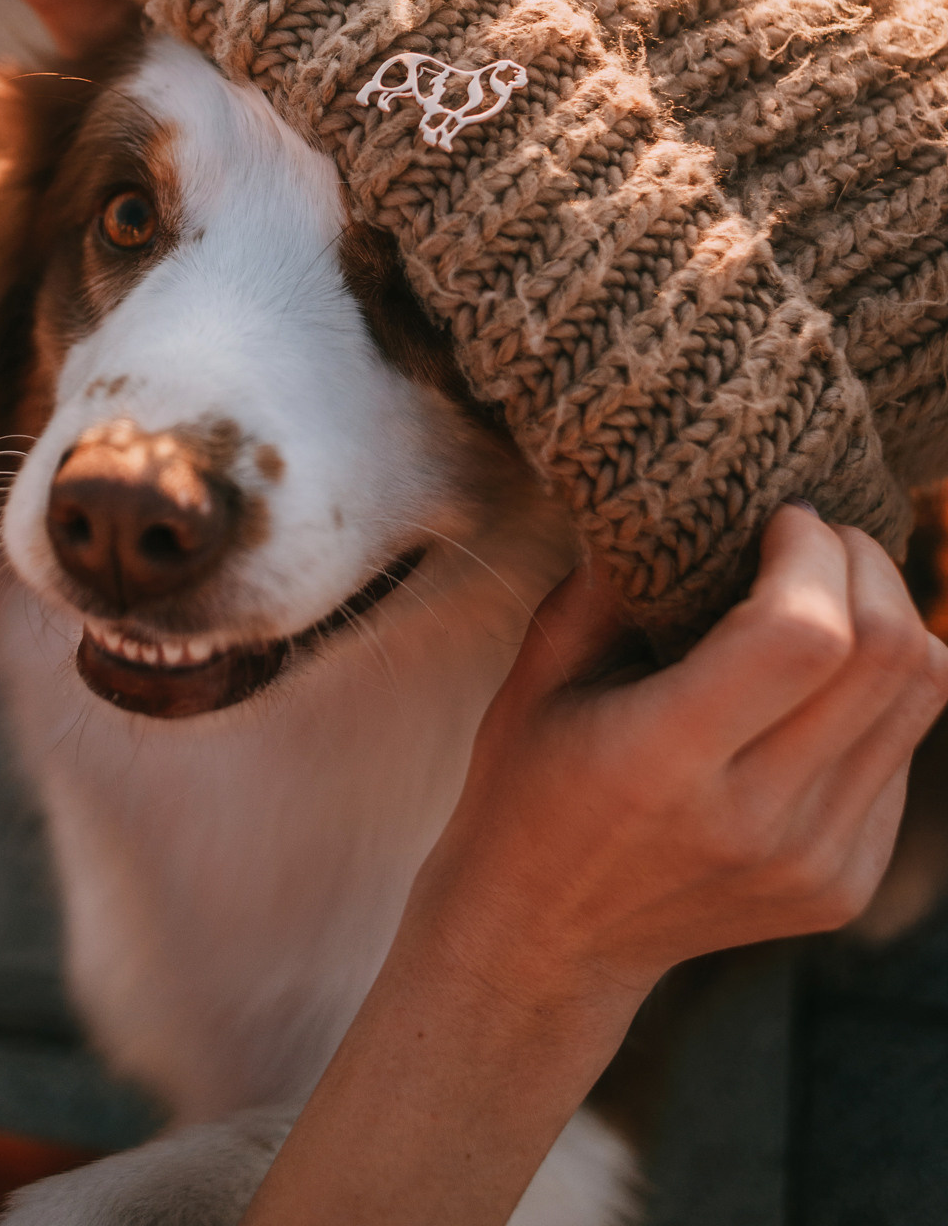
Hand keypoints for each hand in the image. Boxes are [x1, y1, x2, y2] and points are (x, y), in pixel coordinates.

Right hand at [239, 509, 947, 1225]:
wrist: (547, 943)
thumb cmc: (528, 786)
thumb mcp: (537, 672)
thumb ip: (608, 580)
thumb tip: (685, 494)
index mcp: (665, 762)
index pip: (804, 635)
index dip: (810, 552)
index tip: (775, 520)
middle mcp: (758, 821)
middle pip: (888, 655)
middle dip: (865, 562)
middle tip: (814, 537)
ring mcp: (815, 862)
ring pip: (922, 698)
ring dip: (889, 615)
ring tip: (828, 588)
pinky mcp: (845, 885)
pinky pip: (905, 749)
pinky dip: (876, 688)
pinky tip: (814, 677)